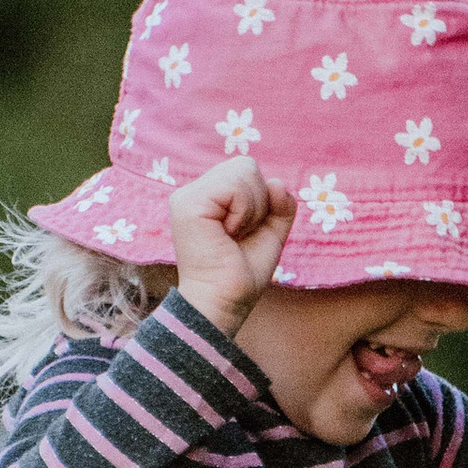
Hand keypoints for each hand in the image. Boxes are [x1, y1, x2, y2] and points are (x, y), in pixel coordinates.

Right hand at [169, 153, 296, 337]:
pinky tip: (227, 233)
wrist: (225, 302)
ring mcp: (187, 195)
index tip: (244, 232)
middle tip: (239, 234)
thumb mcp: (270, 233)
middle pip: (246, 165)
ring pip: (243, 171)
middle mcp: (194, 191)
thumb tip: (277, 182)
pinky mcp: (188, 203)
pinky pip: (235, 186)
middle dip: (258, 202)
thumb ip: (280, 205)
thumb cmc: (242, 274)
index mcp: (209, 196)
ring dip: (252, 209)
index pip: (246, 170)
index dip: (260, 200)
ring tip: (232, 235)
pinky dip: (244, 211)